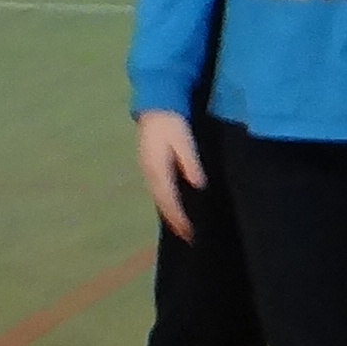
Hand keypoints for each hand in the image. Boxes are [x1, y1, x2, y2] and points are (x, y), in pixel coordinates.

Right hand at [136, 111, 207, 242]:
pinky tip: (173, 208)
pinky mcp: (150, 168)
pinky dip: (166, 203)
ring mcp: (147, 171)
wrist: (155, 106)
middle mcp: (150, 173)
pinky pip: (158, 191)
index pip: (169, 199)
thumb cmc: (172, 123)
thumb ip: (190, 162)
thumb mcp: (184, 140)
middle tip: (188, 238)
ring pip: (158, 199)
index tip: (190, 232)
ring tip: (182, 229)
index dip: (179, 217)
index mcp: (158, 169)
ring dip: (169, 214)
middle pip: (162, 203)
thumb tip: (199, 185)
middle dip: (174, 221)